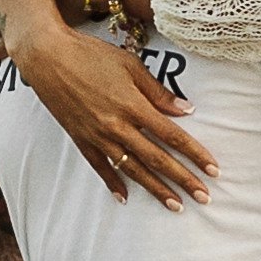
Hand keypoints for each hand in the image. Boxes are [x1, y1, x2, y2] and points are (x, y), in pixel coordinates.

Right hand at [19, 25, 218, 207]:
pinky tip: (126, 198)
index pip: (172, 136)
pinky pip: (101, 168)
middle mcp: (117, 126)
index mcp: (133, 105)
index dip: (195, 154)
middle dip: (183, 180)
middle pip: (157, 159)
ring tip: (176, 205)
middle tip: (205, 197)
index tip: (213, 169)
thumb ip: (158, 92)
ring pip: (133, 170)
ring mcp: (98, 137)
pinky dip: (114, 184)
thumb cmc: (91, 55)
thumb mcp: (130, 66)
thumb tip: (186, 110)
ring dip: (156, 189)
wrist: (47, 57)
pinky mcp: (81, 140)